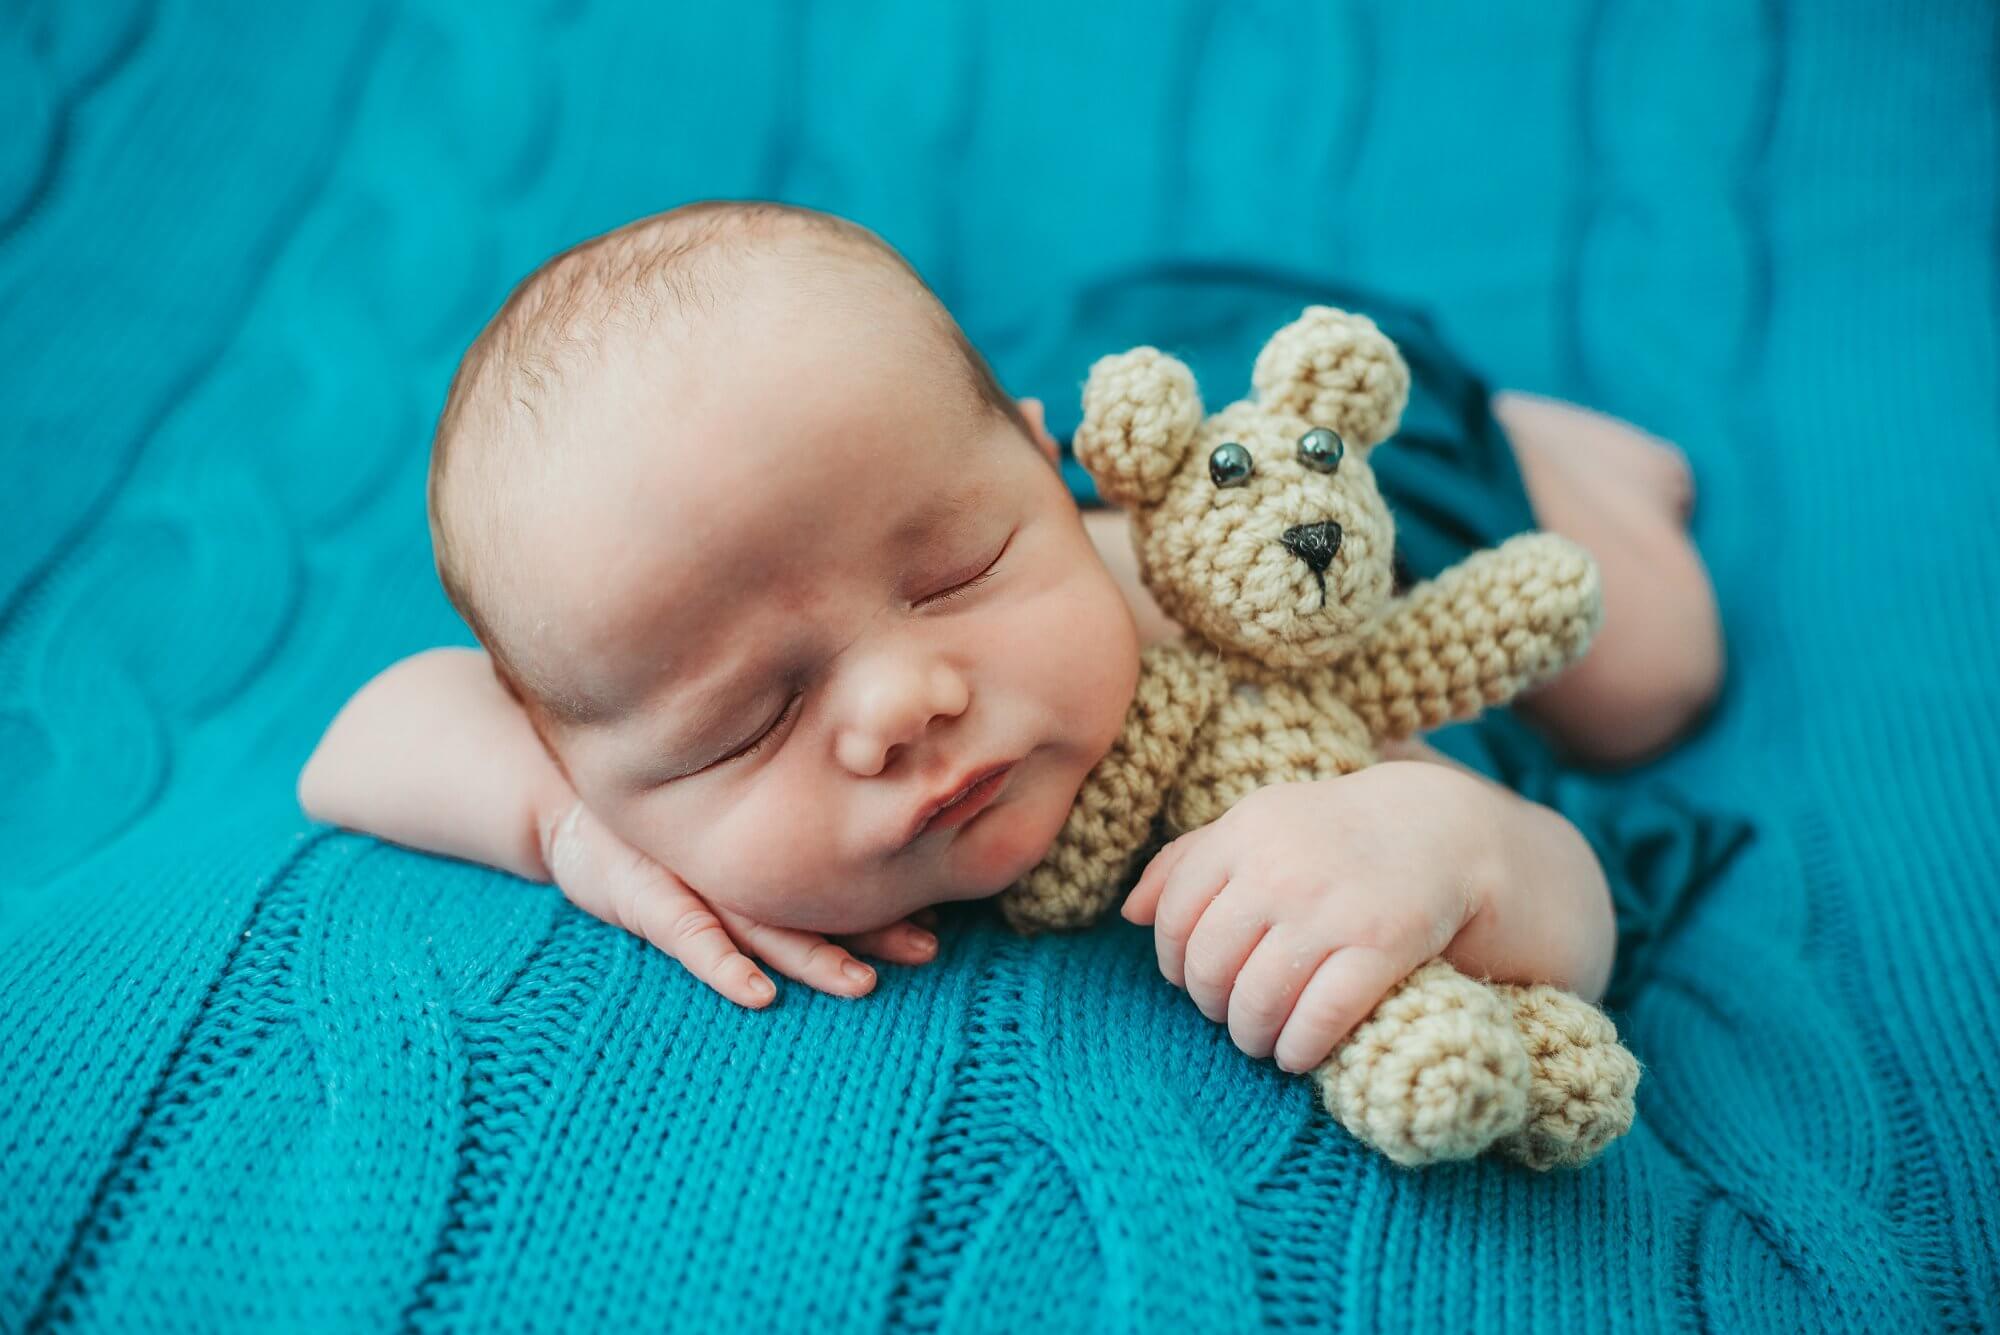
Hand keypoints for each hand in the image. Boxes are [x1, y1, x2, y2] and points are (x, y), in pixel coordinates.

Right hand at [541, 799, 939, 1008]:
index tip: (941, 914)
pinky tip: (759, 996)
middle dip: (873, 927)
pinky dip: (723, 967)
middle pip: (816, 898)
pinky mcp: (645, 897)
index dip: (887, 894)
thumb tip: (872, 863)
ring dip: (815, 954)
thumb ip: (783, 837)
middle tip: (929, 948)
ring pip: (765, 922)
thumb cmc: (657, 824)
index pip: (836, 872)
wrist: (567, 803)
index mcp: (761, 845)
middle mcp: (736, 860)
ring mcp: (692, 876)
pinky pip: (691, 937)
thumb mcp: (721, 824)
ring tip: (865, 984)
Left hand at [1120, 764, 1495, 1072]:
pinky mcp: (1380, 946)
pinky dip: (1299, 1048)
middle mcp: (1280, 868)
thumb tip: (1128, 914)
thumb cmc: (1331, 835)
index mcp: (1244, 832)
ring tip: (1263, 1040)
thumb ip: (1188, 860)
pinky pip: (1318, 1019)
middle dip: (1214, 1005)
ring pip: (1258, 1000)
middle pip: (1210, 967)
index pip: (1173, 918)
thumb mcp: (1258, 824)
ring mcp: (1330, 909)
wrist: (1440, 831)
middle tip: (1233, 1014)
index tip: (1195, 980)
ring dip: (1253, 1036)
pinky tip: (1299, 1054)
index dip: (1176, 963)